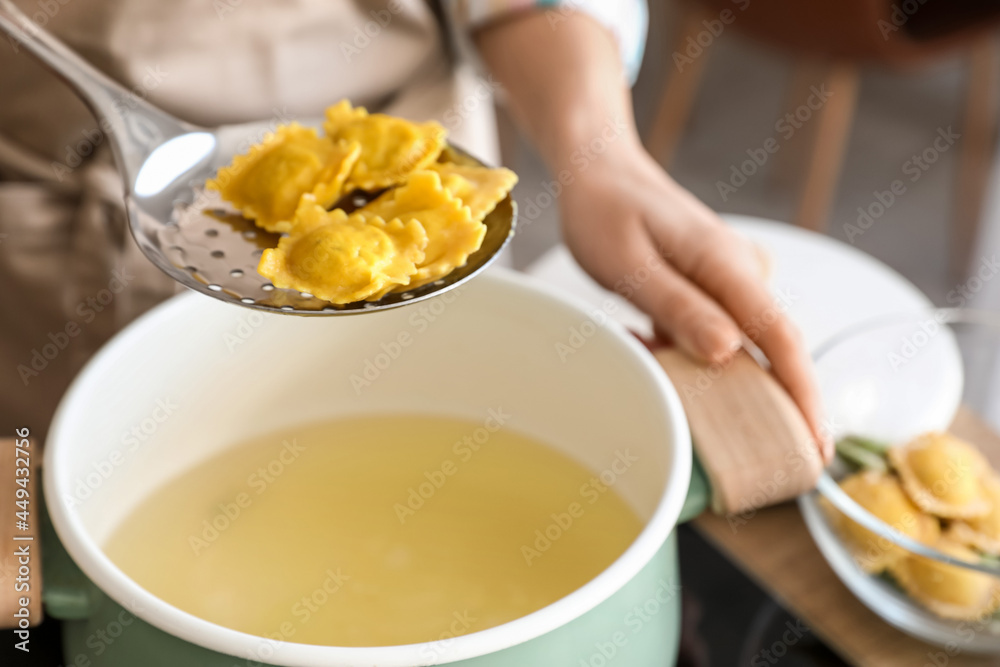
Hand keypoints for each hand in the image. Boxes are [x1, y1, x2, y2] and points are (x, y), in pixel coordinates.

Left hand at [559, 140, 832, 460]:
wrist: (600, 169)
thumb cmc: (607, 210)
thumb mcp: (631, 263)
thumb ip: (678, 306)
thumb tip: (728, 352)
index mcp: (725, 267)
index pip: (780, 339)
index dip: (802, 395)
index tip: (817, 445)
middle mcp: (738, 274)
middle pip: (774, 348)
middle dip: (782, 405)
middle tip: (783, 464)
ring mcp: (726, 279)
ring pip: (744, 345)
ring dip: (735, 387)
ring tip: (723, 436)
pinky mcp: (708, 286)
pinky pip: (716, 333)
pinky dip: (701, 361)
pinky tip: (669, 372)